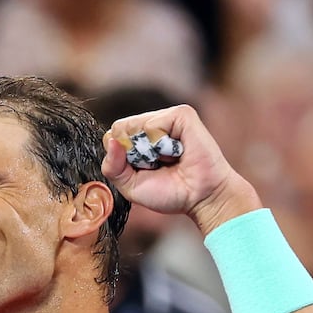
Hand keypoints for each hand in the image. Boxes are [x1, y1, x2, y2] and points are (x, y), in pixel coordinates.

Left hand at [101, 104, 260, 234]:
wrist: (202, 198)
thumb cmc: (171, 193)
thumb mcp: (130, 186)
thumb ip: (112, 167)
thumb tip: (110, 140)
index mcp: (138, 140)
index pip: (112, 136)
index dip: (120, 157)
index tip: (142, 171)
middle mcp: (151, 125)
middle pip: (120, 128)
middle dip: (133, 154)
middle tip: (157, 166)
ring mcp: (166, 117)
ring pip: (134, 125)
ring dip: (148, 151)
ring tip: (168, 159)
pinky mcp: (182, 114)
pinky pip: (154, 123)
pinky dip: (161, 143)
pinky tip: (177, 152)